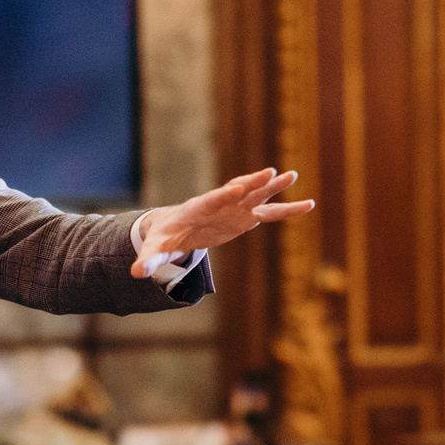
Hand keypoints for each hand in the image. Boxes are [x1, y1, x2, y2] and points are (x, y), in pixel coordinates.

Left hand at [131, 167, 315, 277]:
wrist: (172, 229)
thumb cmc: (162, 238)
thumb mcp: (155, 250)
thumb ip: (149, 260)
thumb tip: (136, 273)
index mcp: (198, 209)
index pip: (213, 199)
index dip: (224, 194)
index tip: (237, 188)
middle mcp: (219, 204)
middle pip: (238, 190)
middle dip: (254, 182)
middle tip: (272, 172)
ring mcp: (234, 209)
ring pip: (257, 196)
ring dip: (274, 188)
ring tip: (294, 176)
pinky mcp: (244, 218)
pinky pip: (269, 214)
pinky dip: (287, 211)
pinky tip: (308, 205)